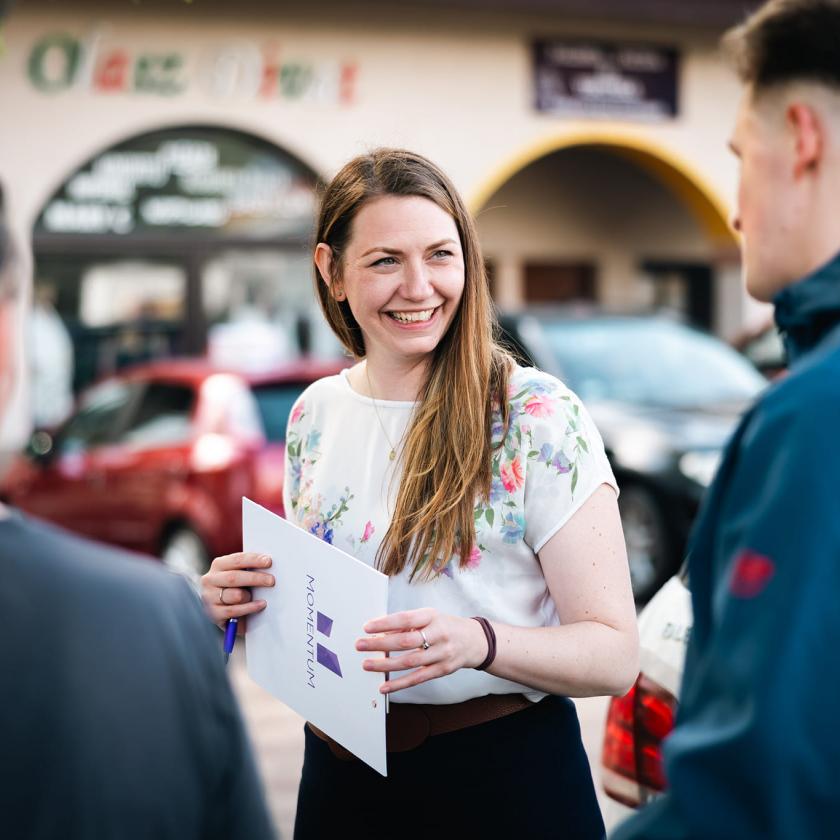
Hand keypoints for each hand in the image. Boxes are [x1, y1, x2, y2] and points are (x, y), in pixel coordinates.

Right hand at [200, 552, 274, 630]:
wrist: (222, 610)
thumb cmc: (236, 587)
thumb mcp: (240, 574)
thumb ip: (249, 568)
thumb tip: (268, 563)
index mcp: (218, 565)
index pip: (236, 560)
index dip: (253, 560)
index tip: (268, 561)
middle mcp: (210, 580)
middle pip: (234, 577)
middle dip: (255, 578)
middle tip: (271, 580)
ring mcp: (210, 597)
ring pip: (235, 595)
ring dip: (249, 596)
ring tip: (261, 597)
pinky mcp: (214, 614)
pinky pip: (235, 610)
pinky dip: (250, 608)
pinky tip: (261, 605)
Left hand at [356, 608, 488, 693]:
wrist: (474, 640)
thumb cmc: (445, 626)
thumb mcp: (429, 617)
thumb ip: (408, 624)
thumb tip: (381, 633)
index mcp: (432, 616)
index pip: (405, 618)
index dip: (385, 623)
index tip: (367, 627)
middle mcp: (438, 634)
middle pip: (406, 641)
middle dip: (380, 644)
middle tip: (360, 645)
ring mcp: (441, 653)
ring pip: (409, 661)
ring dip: (385, 665)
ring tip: (367, 664)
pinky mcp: (442, 670)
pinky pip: (417, 678)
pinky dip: (399, 684)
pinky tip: (384, 687)